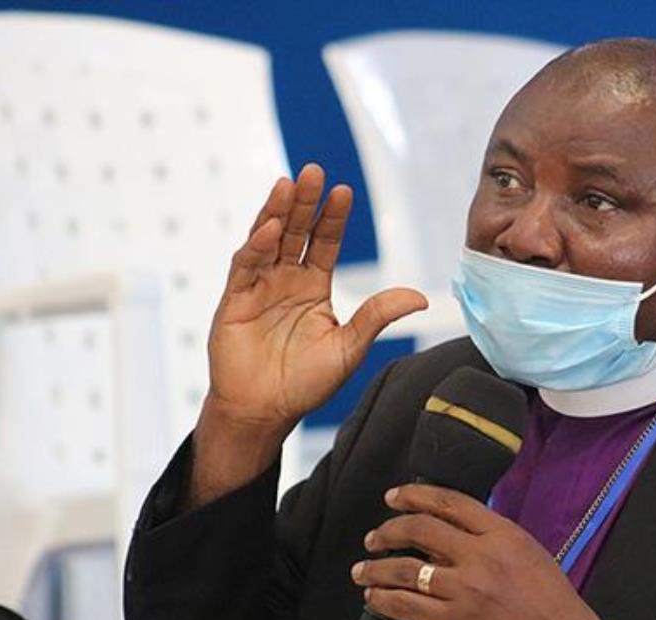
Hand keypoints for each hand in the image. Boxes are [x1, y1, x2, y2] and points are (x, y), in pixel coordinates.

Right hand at [206, 164, 426, 436]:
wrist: (264, 412)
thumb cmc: (304, 384)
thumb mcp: (349, 348)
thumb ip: (377, 317)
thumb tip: (421, 298)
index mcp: (314, 287)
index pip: (325, 242)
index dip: (333, 217)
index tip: (343, 191)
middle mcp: (286, 280)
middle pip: (296, 231)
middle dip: (304, 202)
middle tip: (313, 171)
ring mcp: (258, 286)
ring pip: (268, 240)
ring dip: (276, 212)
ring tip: (287, 184)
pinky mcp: (235, 300)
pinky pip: (246, 266)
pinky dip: (256, 246)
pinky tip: (269, 228)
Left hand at [351, 484, 601, 619]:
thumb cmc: (553, 605)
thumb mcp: (528, 554)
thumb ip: (491, 539)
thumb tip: (448, 532)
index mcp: (503, 534)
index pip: (450, 503)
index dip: (415, 496)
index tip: (394, 497)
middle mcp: (481, 556)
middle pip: (420, 529)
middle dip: (388, 529)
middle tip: (374, 537)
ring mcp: (466, 590)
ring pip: (405, 569)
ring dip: (376, 567)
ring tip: (362, 570)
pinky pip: (406, 606)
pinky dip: (383, 599)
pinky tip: (374, 598)